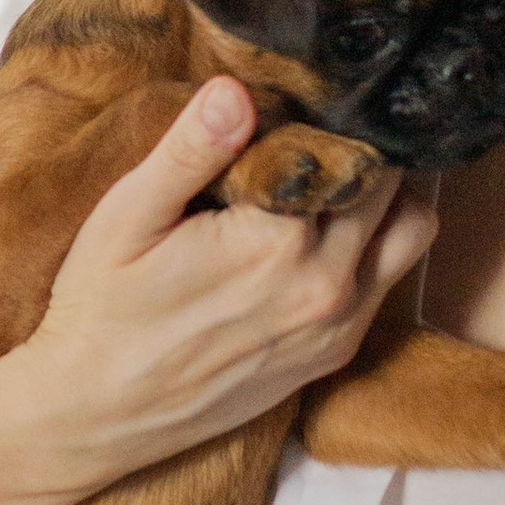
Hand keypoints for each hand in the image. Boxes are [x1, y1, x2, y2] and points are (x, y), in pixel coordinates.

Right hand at [19, 79, 438, 467]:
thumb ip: (189, 151)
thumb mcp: (127, 218)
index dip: (321, 117)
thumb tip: (236, 89)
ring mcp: (336, 327)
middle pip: (388, 184)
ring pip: (410, 233)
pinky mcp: (332, 355)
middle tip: (305, 135)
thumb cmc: (101, 309)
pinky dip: (368, 248)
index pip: (344, 147)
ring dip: (380, 198)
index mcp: (277, 242)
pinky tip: (310, 236)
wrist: (94, 415)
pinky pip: (386, 283)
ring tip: (321, 182)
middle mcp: (325, 286)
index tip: (290, 104)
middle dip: (356, 151)